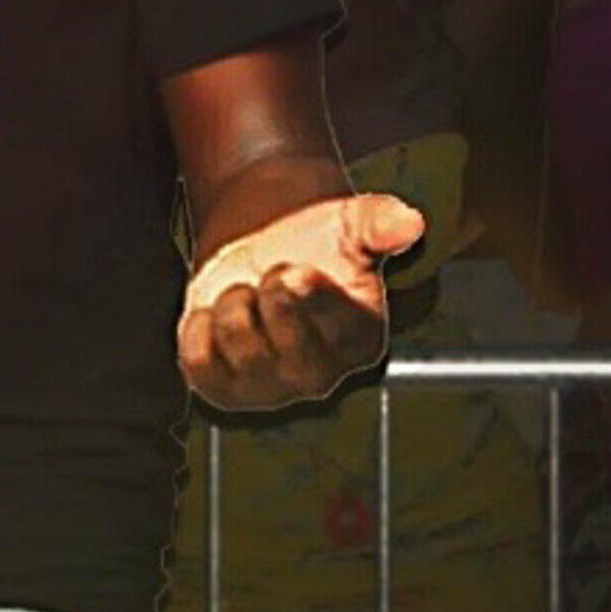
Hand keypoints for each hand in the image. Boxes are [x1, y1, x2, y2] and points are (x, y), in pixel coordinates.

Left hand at [178, 190, 424, 412]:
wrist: (261, 249)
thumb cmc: (315, 242)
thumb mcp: (350, 222)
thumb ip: (380, 222)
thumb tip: (412, 222)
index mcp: (359, 338)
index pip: (337, 327)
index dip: (312, 298)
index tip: (297, 268)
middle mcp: (319, 374)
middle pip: (291, 350)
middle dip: (272, 299)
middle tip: (270, 270)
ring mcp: (269, 388)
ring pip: (241, 349)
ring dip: (234, 305)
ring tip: (245, 289)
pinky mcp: (223, 389)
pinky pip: (199, 363)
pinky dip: (198, 328)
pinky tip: (215, 312)